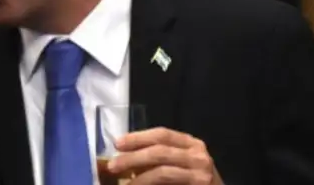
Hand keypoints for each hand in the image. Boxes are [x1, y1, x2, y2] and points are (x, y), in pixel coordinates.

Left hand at [108, 127, 224, 184]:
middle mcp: (198, 154)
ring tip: (123, 184)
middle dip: (133, 157)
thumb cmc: (191, 180)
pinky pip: (168, 183)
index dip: (138, 137)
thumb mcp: (176, 163)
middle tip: (112, 165)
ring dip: (138, 178)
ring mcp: (201, 172)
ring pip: (162, 170)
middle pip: (160, 150)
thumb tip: (123, 155)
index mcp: (190, 143)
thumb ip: (156, 157)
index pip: (162, 134)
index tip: (117, 143)